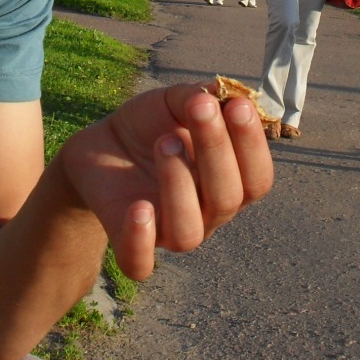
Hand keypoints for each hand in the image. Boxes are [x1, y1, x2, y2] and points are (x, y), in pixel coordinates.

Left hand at [57, 83, 273, 280]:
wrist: (102, 144)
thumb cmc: (152, 124)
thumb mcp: (174, 100)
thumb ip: (199, 97)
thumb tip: (225, 95)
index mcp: (230, 182)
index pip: (258, 179)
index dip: (252, 145)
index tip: (236, 105)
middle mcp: (207, 213)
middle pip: (227, 200)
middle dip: (216, 150)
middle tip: (198, 109)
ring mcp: (170, 232)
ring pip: (189, 232)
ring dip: (180, 184)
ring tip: (165, 141)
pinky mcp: (130, 245)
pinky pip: (140, 263)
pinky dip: (140, 240)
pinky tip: (139, 206)